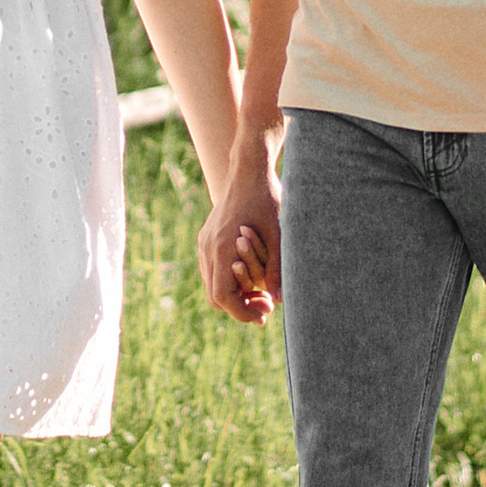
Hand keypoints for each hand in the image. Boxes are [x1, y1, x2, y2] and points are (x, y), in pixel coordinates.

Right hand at [199, 128, 281, 326]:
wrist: (248, 171)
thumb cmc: (267, 199)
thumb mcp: (278, 235)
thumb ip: (277, 269)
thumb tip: (280, 300)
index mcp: (223, 248)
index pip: (223, 297)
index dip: (242, 312)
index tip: (264, 315)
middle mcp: (208, 247)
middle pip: (215, 295)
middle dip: (240, 306)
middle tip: (266, 305)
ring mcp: (205, 242)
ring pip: (212, 283)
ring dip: (234, 293)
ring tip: (261, 292)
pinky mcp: (207, 237)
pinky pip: (212, 269)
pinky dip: (229, 279)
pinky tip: (250, 275)